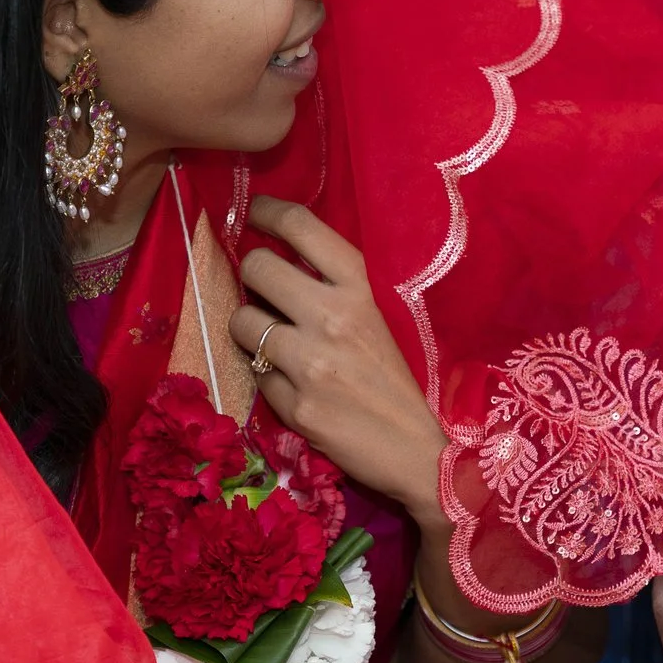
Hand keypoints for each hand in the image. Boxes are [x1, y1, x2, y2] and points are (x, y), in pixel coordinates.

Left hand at [230, 196, 447, 521]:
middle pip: (256, 266)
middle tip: (264, 290)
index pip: (301, 226)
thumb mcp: (381, 317)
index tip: (254, 213)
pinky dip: (268, 378)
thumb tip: (281, 259)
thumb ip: (338, 288)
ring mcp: (310, 363)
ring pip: (241, 321)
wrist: (421, 451)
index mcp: (361, 288)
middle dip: (251, 275)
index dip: (266, 211)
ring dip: (249, 329)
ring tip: (272, 341)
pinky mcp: (294, 405)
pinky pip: (255, 375)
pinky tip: (294, 385)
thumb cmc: (401, 378)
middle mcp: (333, 317)